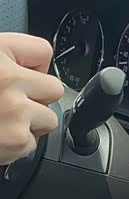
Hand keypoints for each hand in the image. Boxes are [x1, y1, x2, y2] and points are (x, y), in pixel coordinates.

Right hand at [0, 34, 63, 164]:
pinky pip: (33, 144)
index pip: (43, 51)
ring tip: (1, 123)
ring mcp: (14, 109)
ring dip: (29, 125)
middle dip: (36, 100)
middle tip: (8, 106)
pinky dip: (16, 146)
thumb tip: (35, 69)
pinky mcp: (16, 138)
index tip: (26, 75)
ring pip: (49, 118)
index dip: (35, 67)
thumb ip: (8, 62)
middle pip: (54, 88)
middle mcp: (7, 77)